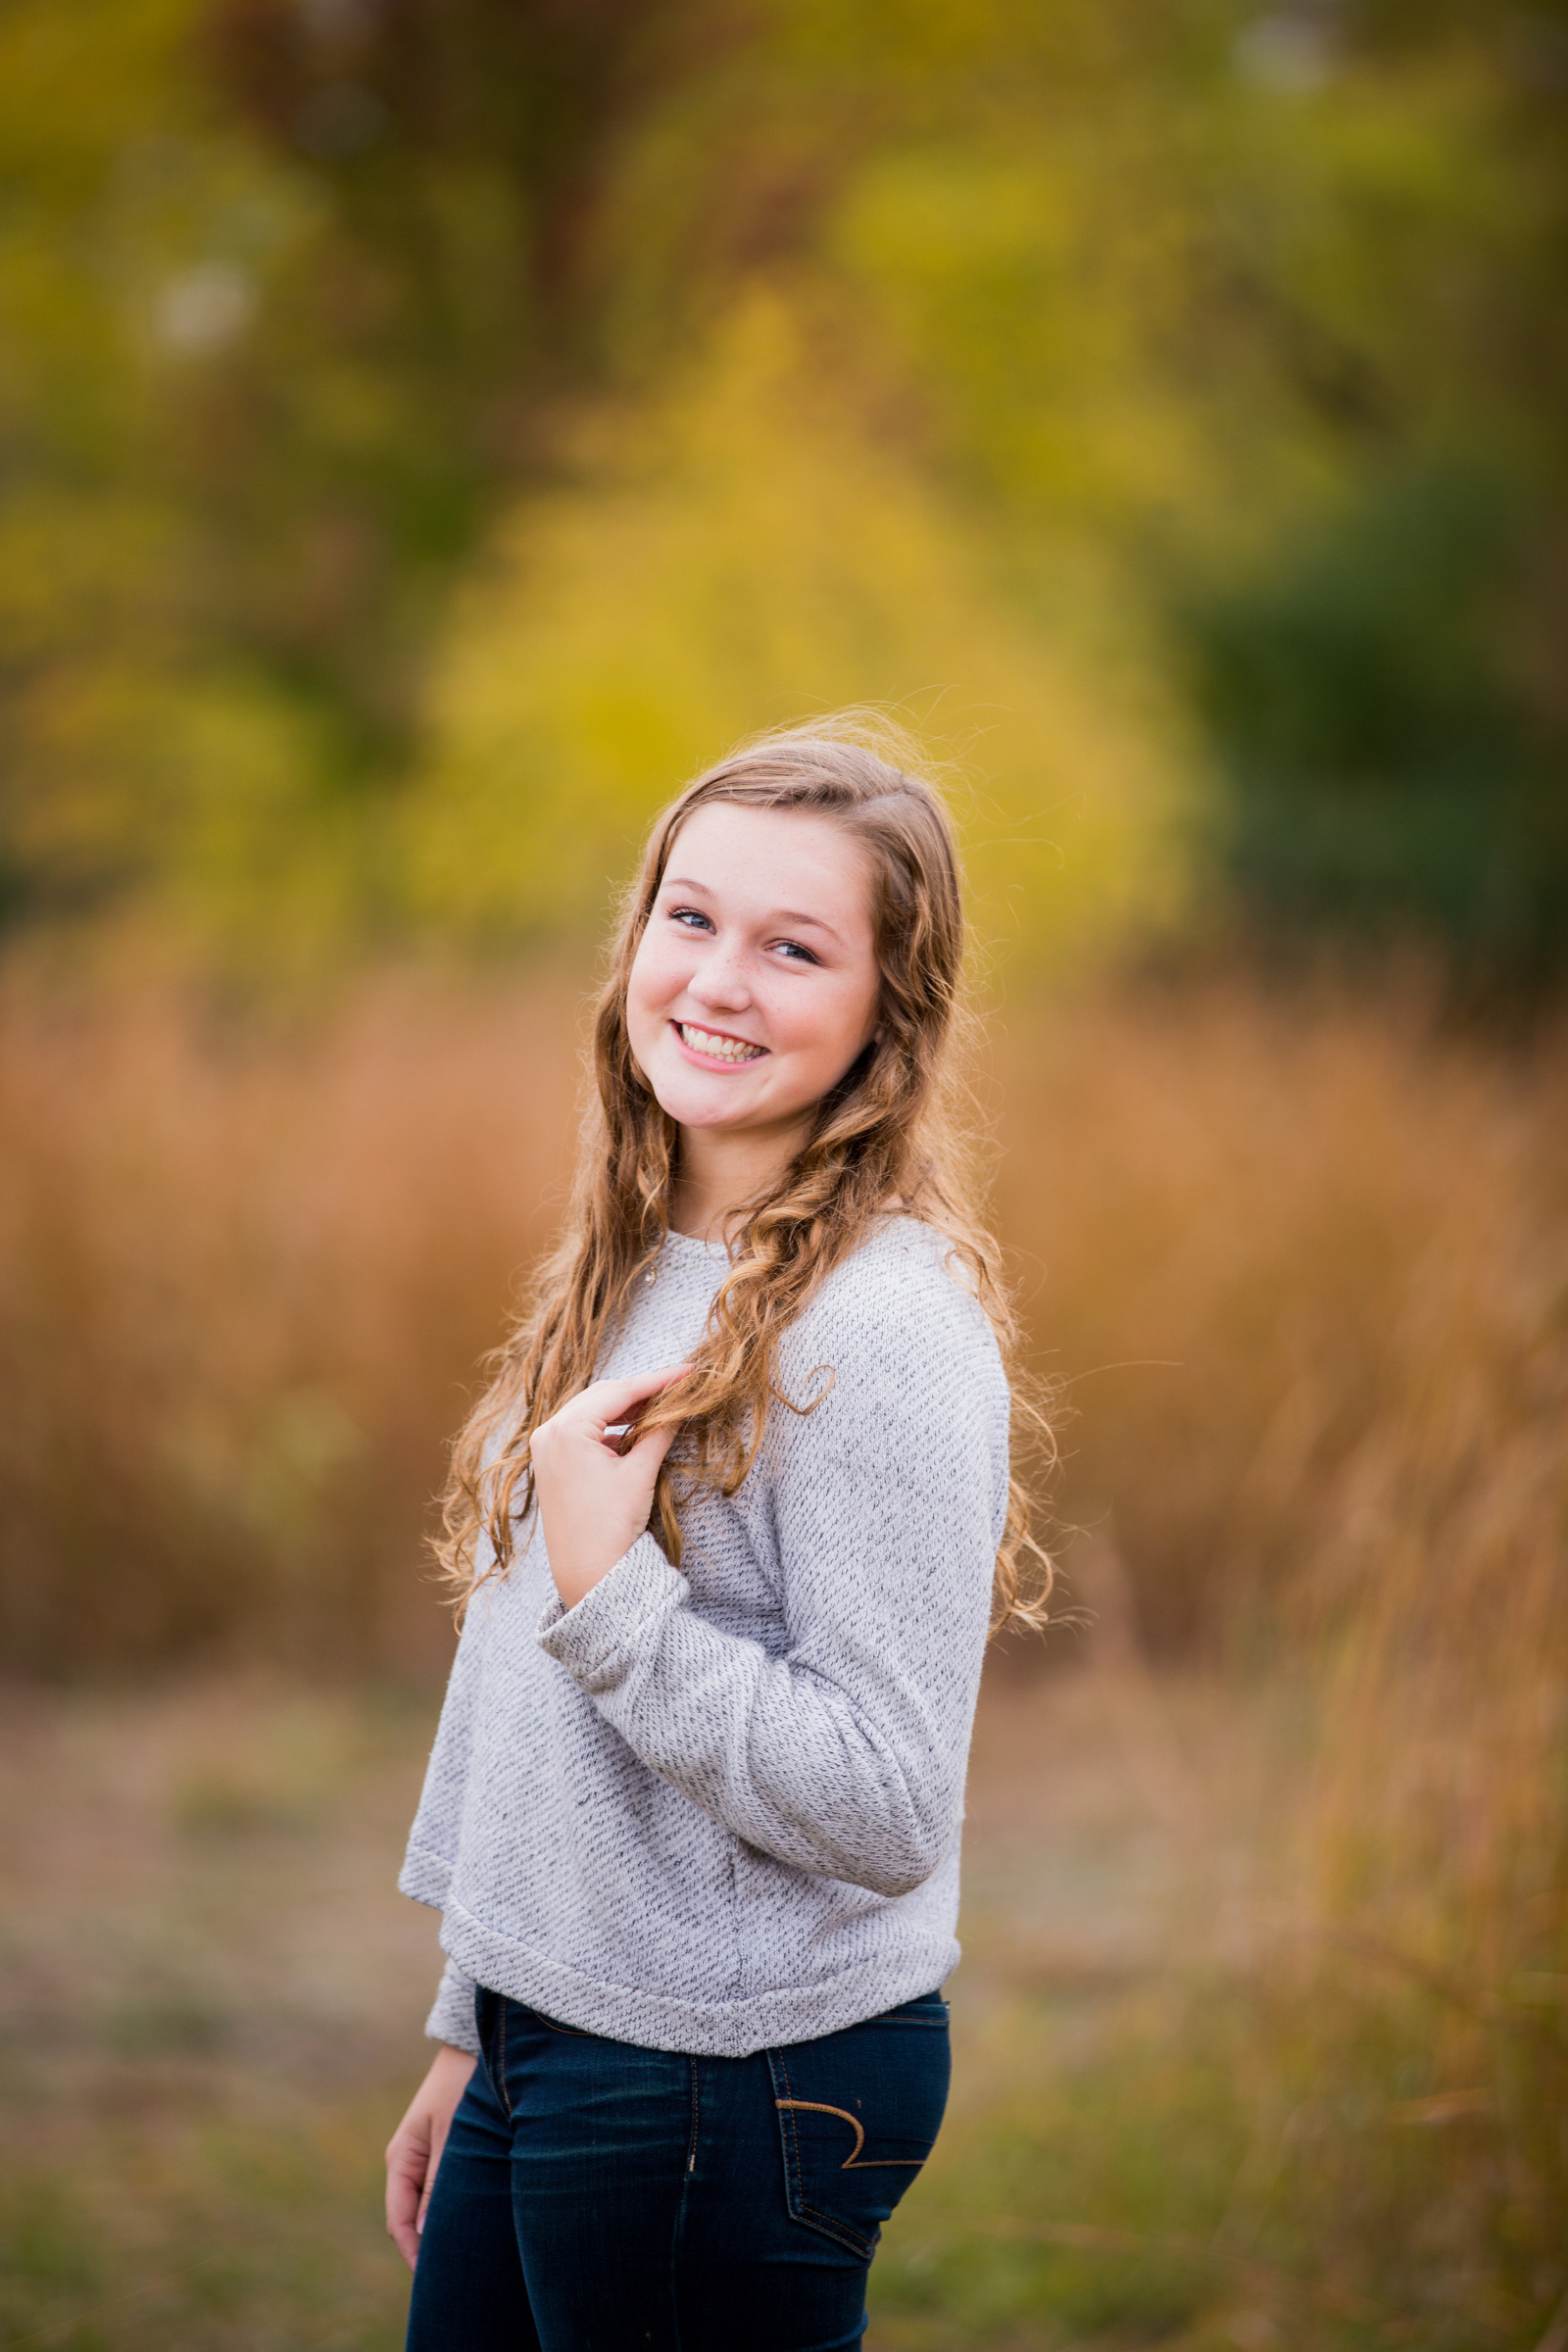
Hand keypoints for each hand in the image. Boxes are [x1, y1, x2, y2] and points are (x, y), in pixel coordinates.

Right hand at [385, 2043, 476, 2270]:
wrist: (479, 2044)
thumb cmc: (463, 2086)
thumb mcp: (452, 2136)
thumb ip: (438, 2183)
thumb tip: (427, 2233)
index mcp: (401, 2159)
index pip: (399, 2221)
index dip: (415, 2252)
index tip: (435, 2278)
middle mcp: (408, 2161)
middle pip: (411, 2218)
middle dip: (428, 2245)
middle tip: (455, 2273)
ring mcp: (424, 2156)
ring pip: (427, 2205)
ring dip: (442, 2226)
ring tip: (468, 2252)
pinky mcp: (442, 2150)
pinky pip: (440, 2190)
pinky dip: (451, 2207)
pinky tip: (474, 2219)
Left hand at [529, 1364, 688, 1609]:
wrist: (587, 1573)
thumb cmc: (610, 1525)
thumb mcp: (639, 1472)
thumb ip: (659, 1432)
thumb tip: (680, 1405)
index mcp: (566, 1430)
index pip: (618, 1391)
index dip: (657, 1380)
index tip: (687, 1372)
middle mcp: (548, 1432)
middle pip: (602, 1396)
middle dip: (640, 1390)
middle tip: (678, 1385)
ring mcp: (546, 1447)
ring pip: (592, 1411)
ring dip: (625, 1407)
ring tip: (662, 1404)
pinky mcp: (551, 1463)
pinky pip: (583, 1431)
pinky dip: (609, 1426)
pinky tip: (635, 1428)